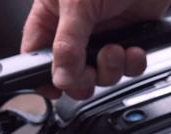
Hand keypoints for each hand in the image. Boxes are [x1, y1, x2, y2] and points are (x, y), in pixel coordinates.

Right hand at [21, 0, 170, 98]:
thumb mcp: (77, 4)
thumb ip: (66, 45)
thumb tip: (60, 78)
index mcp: (50, 18)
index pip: (36, 57)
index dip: (44, 77)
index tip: (55, 89)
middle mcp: (73, 31)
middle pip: (68, 75)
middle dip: (82, 79)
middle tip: (89, 72)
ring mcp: (101, 36)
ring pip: (99, 75)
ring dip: (109, 70)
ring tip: (115, 49)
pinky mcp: (128, 38)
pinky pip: (126, 68)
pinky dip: (132, 65)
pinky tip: (133, 49)